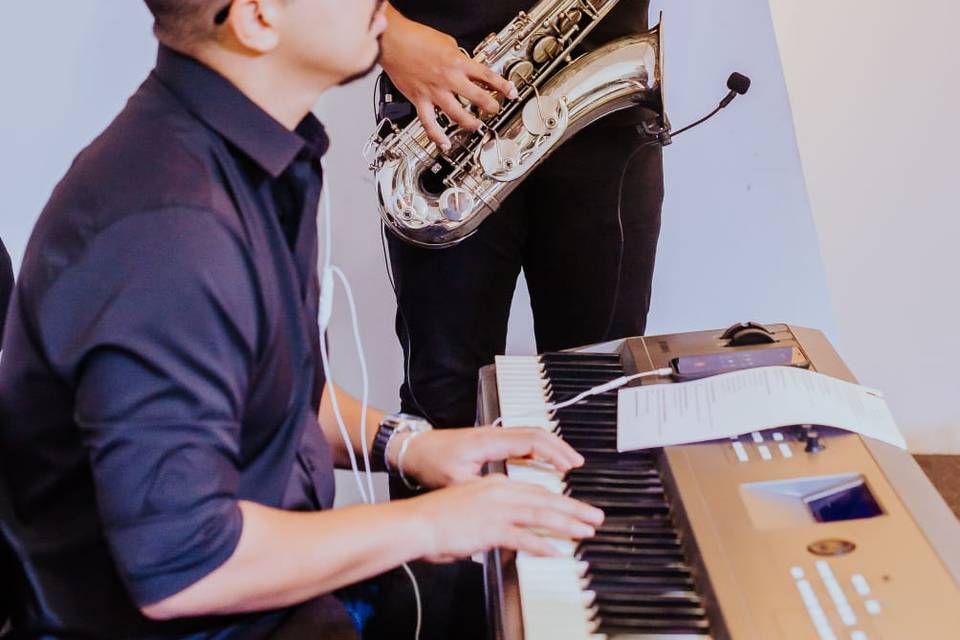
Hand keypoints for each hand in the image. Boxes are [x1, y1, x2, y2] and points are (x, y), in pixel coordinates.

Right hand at [380, 5, 518, 149]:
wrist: (394, 41)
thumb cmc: (416, 38)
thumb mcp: (446, 42)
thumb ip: (457, 56)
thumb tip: (463, 63)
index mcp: (458, 62)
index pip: (487, 76)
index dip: (503, 86)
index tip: (511, 92)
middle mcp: (449, 79)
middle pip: (478, 98)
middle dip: (491, 106)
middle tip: (494, 110)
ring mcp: (435, 92)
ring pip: (458, 114)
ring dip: (470, 123)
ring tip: (476, 126)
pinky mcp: (419, 100)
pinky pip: (429, 123)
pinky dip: (437, 136)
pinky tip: (443, 144)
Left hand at [395, 426, 584, 488]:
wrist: (413, 449)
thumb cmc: (430, 463)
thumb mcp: (456, 481)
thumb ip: (481, 492)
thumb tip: (502, 508)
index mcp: (489, 442)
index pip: (531, 439)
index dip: (553, 452)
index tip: (569, 466)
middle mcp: (493, 434)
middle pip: (537, 433)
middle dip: (560, 448)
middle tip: (578, 464)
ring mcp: (492, 435)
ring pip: (530, 435)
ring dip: (551, 447)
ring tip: (568, 463)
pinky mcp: (489, 441)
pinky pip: (521, 440)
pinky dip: (538, 449)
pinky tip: (544, 462)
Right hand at [406, 474, 603, 562]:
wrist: (416, 522)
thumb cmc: (435, 519)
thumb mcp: (468, 509)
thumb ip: (490, 518)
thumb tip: (504, 533)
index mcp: (494, 484)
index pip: (534, 490)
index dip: (558, 499)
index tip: (574, 506)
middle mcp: (499, 492)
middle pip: (545, 499)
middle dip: (574, 509)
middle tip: (595, 516)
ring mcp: (497, 509)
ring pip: (541, 514)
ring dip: (567, 523)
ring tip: (586, 531)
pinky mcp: (491, 528)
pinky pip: (523, 537)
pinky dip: (542, 544)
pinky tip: (556, 551)